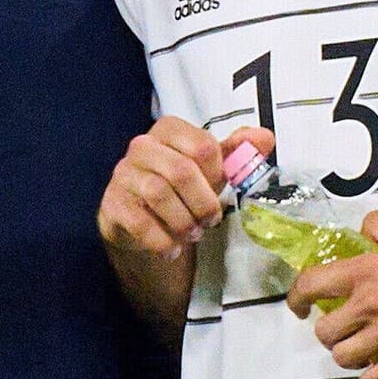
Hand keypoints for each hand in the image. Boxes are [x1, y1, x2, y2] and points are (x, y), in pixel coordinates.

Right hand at [98, 116, 273, 259]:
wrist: (143, 222)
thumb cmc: (182, 188)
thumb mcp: (212, 169)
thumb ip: (238, 152)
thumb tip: (265, 137)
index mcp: (168, 130)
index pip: (202, 145)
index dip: (218, 173)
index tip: (219, 188)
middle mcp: (141, 146)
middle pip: (181, 171)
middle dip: (203, 203)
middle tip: (211, 221)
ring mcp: (123, 174)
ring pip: (159, 194)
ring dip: (184, 222)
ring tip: (193, 234)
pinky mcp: (112, 204)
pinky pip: (139, 222)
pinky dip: (162, 241)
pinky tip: (173, 249)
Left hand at [286, 211, 377, 378]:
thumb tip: (360, 236)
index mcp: (367, 271)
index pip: (311, 285)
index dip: (296, 298)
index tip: (300, 307)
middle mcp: (371, 305)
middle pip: (324, 331)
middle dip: (330, 331)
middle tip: (346, 328)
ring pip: (343, 358)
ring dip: (348, 355)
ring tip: (363, 348)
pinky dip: (371, 376)